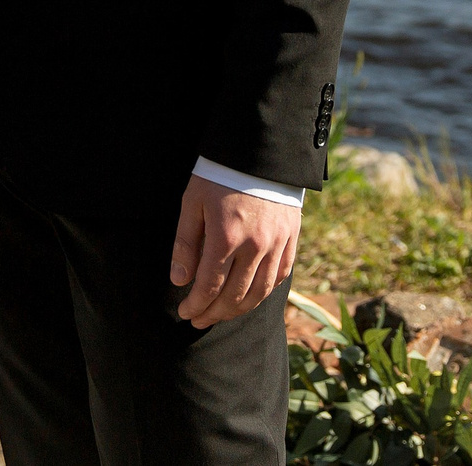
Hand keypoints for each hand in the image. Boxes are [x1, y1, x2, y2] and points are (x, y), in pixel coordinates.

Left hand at [169, 174, 299, 327]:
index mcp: (226, 236)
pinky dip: (264, 292)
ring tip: (221, 314)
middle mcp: (255, 246)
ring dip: (238, 310)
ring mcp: (277, 244)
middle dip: (214, 314)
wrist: (260, 150)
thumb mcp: (193, 202)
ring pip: (259, 292)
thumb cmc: (219, 174)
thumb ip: (186, 243)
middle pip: (234, 296)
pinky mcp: (291, 238)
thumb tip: (180, 280)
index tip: (184, 311)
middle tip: (199, 320)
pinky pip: (280, 276)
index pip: (209, 286)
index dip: (196, 304)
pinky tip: (251, 297)